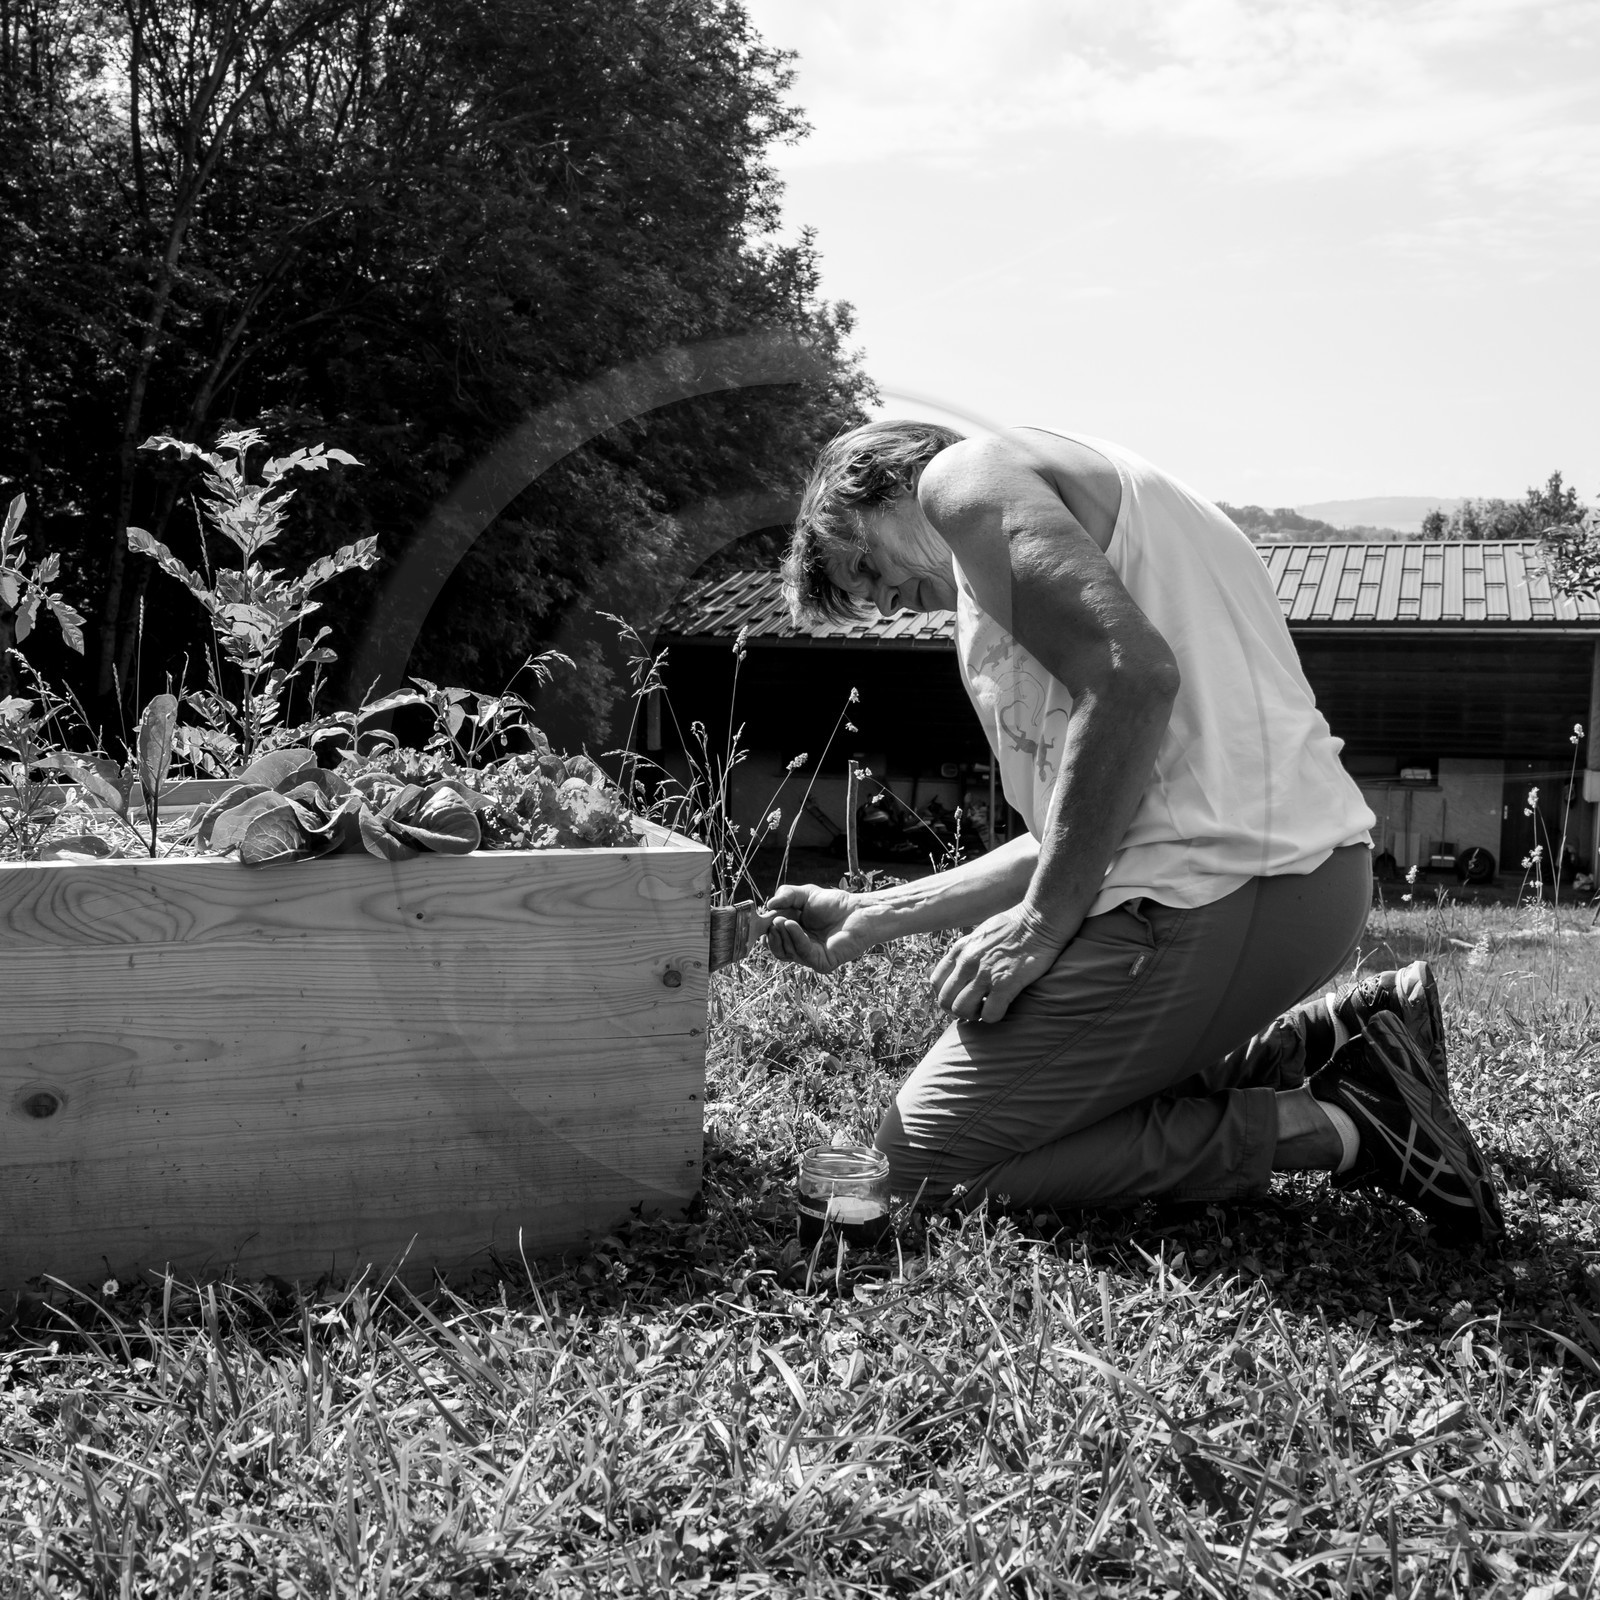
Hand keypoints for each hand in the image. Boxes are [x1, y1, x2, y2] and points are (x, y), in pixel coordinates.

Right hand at [764, 884, 870, 973]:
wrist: (859, 911)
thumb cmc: (834, 904)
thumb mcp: (805, 894)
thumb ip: (786, 896)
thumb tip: (768, 905)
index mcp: (794, 933)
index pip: (773, 938)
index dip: (765, 930)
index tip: (759, 920)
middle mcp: (800, 946)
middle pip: (777, 949)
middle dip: (771, 935)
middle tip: (772, 920)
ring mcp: (810, 956)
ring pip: (787, 952)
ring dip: (782, 935)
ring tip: (782, 920)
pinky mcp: (821, 962)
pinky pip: (802, 953)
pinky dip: (795, 938)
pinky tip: (792, 925)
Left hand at [930, 904, 1067, 1023]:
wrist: (1038, 921)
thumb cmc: (1014, 926)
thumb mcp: (980, 934)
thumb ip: (968, 951)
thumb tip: (963, 967)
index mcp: (960, 950)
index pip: (936, 982)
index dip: (946, 994)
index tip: (959, 997)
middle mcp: (967, 962)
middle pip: (945, 1000)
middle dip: (956, 1009)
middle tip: (972, 1009)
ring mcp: (984, 974)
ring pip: (961, 1010)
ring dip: (973, 1015)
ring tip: (985, 1009)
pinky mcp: (1004, 984)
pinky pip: (989, 1014)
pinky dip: (992, 1017)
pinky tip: (1001, 1008)